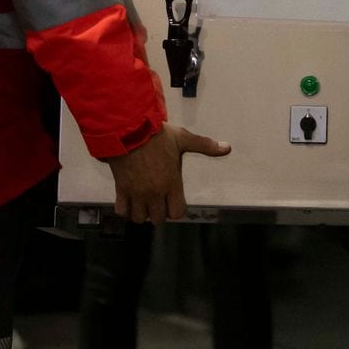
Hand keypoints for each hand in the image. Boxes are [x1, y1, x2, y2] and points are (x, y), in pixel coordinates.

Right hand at [105, 123, 230, 223]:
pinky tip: (129, 201)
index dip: (176, 210)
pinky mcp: (121, 189)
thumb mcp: (183, 139)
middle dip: (159, 213)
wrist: (129, 130)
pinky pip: (122, 211)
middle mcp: (155, 192)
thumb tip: (227, 148)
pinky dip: (125, 209)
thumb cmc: (156, 135)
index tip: (173, 202)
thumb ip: (205, 146)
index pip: (177, 212)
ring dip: (142, 213)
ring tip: (143, 203)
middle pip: (158, 219)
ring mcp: (137, 193)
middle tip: (158, 202)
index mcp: (172, 182)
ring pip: (140, 218)